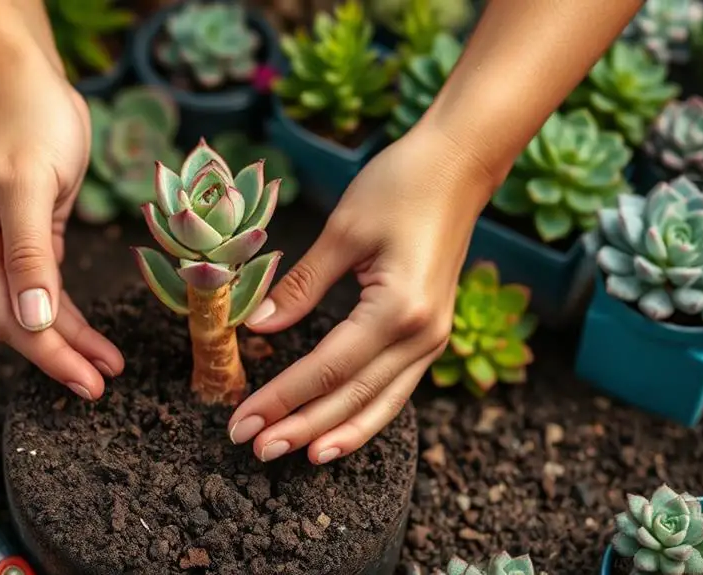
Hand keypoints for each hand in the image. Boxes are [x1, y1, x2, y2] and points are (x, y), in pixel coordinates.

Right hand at [0, 56, 123, 399]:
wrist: (23, 77)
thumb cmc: (25, 120)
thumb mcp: (29, 184)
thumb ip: (29, 254)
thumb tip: (33, 319)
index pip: (9, 318)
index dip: (49, 355)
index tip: (87, 383)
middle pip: (20, 322)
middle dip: (61, 356)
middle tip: (101, 384)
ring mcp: (4, 245)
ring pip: (36, 310)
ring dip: (70, 339)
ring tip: (106, 365)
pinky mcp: (30, 235)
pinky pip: (48, 287)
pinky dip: (69, 311)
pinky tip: (90, 332)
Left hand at [226, 124, 500, 463]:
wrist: (460, 164)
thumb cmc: (401, 185)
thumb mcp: (343, 230)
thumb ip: (300, 285)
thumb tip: (255, 326)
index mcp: (399, 310)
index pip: (327, 369)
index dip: (282, 399)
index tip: (241, 420)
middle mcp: (423, 336)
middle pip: (353, 398)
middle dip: (301, 427)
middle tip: (253, 448)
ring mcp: (433, 339)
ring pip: (380, 404)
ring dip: (335, 433)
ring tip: (295, 457)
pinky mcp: (431, 334)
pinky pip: (395, 388)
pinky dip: (365, 414)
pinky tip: (337, 431)